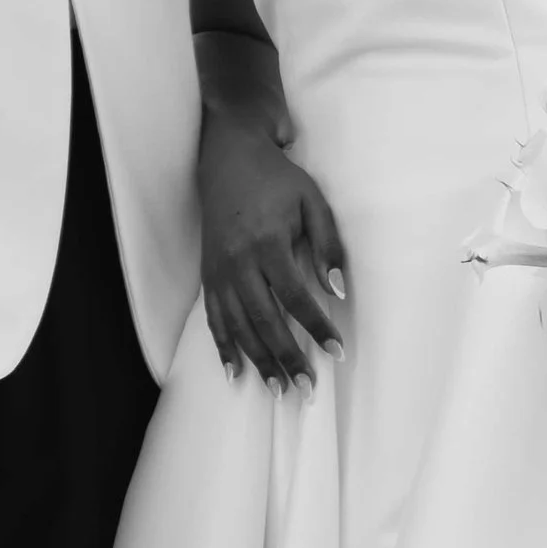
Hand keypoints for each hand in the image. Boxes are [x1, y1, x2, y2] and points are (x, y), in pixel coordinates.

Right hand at [198, 106, 348, 391]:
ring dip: (258, 362)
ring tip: (278, 390)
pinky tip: (234, 372)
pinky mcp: (208, 274)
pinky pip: (214, 318)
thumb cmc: (277, 180)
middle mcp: (240, 263)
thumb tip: (337, 290)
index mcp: (269, 243)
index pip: (296, 298)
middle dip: (288, 358)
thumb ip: (328, 245)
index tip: (337, 353)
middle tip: (306, 389)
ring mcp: (220, 271)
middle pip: (265, 321)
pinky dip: (224, 347)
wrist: (228, 157)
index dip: (317, 328)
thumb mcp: (313, 202)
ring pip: (238, 326)